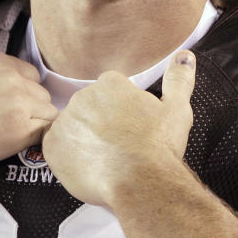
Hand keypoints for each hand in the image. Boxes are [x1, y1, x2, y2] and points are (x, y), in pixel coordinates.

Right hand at [0, 17, 58, 174]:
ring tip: (9, 140)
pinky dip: (38, 141)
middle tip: (3, 128)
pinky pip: (46, 134)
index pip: (28, 74)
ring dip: (34, 127)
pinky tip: (19, 147)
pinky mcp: (17, 129)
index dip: (19, 94)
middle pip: (40, 94)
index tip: (2, 109)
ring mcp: (17, 101)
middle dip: (29, 110)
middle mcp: (10, 75)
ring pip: (48, 113)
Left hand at [42, 50, 195, 206]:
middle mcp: (84, 96)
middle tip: (119, 145)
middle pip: (90, 108)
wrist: (139, 182)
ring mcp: (66, 121)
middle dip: (100, 123)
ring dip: (84, 139)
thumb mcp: (177, 109)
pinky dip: (68, 156)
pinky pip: (56, 147)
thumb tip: (185, 55)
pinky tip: (88, 166)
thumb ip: (179, 79)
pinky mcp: (52, 146)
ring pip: (73, 127)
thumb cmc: (159, 146)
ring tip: (105, 159)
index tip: (131, 127)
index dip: (122, 111)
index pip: (110, 91)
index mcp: (111, 84)